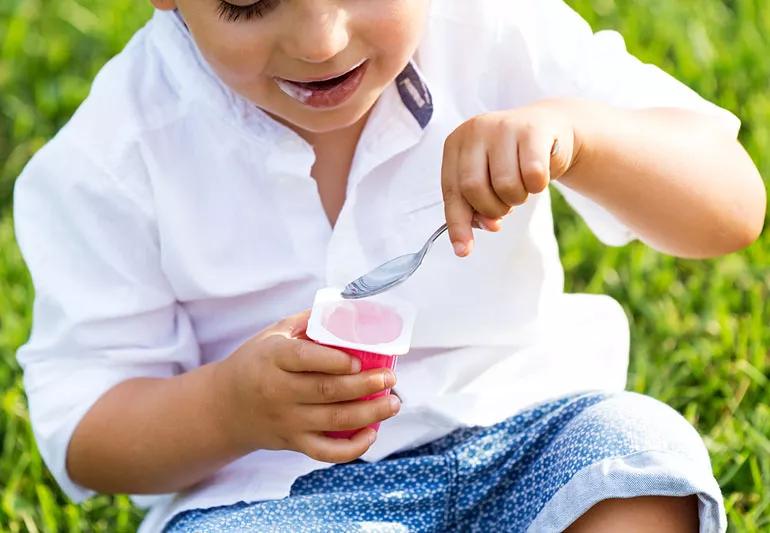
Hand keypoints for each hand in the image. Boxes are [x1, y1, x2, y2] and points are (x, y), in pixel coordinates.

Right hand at [215, 310, 399, 463]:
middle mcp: (278, 391)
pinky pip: (325, 452)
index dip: (334, 361)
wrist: (224, 407)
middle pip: (326, 391)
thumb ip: (309, 321)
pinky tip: (371, 434)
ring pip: (333, 421)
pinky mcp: (293, 442)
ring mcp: (287, 420)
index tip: (358, 361)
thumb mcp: (273, 334)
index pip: (305, 359)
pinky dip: (351, 449)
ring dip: (369, 414)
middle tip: (390, 378)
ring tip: (392, 403)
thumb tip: (350, 308)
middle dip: (364, 386)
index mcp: (273, 358)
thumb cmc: (257, 362)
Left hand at [441, 101, 577, 255]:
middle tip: (505, 205)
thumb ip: (475, 208)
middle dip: (492, 209)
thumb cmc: (510, 161)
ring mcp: (503, 126)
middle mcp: (475, 130)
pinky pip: (533, 175)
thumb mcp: (486, 182)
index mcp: (456, 144)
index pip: (451, 191)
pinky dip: (537, 187)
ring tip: (521, 186)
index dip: (458, 223)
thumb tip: (482, 232)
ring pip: (505, 184)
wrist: (548, 130)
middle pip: (474, 188)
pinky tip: (537, 177)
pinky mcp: (533, 129)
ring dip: (516, 198)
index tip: (464, 250)